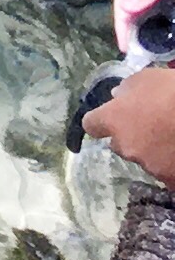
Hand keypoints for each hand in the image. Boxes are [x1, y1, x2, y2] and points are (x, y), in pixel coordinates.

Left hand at [94, 61, 174, 180]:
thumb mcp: (148, 78)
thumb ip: (128, 89)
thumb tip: (118, 98)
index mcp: (114, 120)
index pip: (92, 125)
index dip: (102, 121)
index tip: (112, 118)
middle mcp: (126, 146)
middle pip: (119, 144)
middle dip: (132, 137)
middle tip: (154, 127)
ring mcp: (150, 166)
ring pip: (145, 159)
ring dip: (154, 151)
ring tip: (173, 138)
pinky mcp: (170, 180)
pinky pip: (166, 174)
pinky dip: (172, 165)